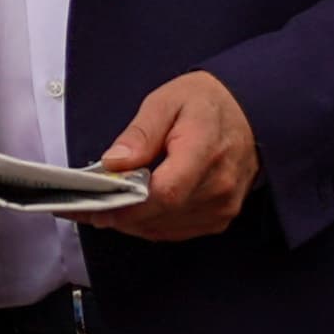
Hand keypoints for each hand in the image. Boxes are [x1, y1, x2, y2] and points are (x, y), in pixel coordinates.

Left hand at [93, 71, 257, 242]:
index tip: (95, 205)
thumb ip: (139, 134)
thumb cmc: (205, 104)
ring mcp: (224, 204)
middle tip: (84, 208)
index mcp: (205, 150)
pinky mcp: (222, 215)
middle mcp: (220, 184)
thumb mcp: (165, 102)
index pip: (166, 192)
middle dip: (118, 215)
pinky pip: (178, 230)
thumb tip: (114, 162)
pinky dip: (150, 225)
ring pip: (165, 227)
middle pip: (161, 214)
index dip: (127, 205)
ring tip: (101, 209)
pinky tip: (131, 213)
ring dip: (131, 223)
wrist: (249, 112)